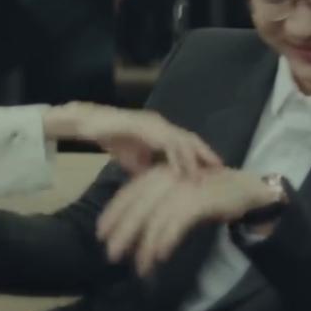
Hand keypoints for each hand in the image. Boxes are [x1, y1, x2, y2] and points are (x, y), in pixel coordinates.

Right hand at [43, 102, 221, 175]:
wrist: (88, 124)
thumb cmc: (112, 138)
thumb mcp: (133, 159)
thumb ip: (147, 169)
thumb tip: (159, 187)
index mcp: (161, 130)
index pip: (187, 142)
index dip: (202, 155)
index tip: (214, 170)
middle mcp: (161, 124)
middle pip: (191, 139)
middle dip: (207, 155)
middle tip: (221, 171)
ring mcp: (154, 124)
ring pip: (182, 141)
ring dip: (195, 158)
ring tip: (206, 174)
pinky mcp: (145, 126)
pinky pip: (166, 142)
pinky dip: (177, 157)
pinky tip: (183, 170)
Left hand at [96, 166, 277, 274]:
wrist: (248, 189)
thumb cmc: (208, 194)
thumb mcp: (176, 195)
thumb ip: (154, 205)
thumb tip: (130, 228)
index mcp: (157, 174)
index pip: (128, 194)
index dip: (112, 214)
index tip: (100, 233)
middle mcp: (167, 178)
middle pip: (137, 207)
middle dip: (122, 233)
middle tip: (111, 255)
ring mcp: (183, 188)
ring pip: (155, 219)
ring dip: (145, 245)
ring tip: (139, 266)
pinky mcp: (200, 200)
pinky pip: (177, 223)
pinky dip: (166, 240)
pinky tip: (160, 256)